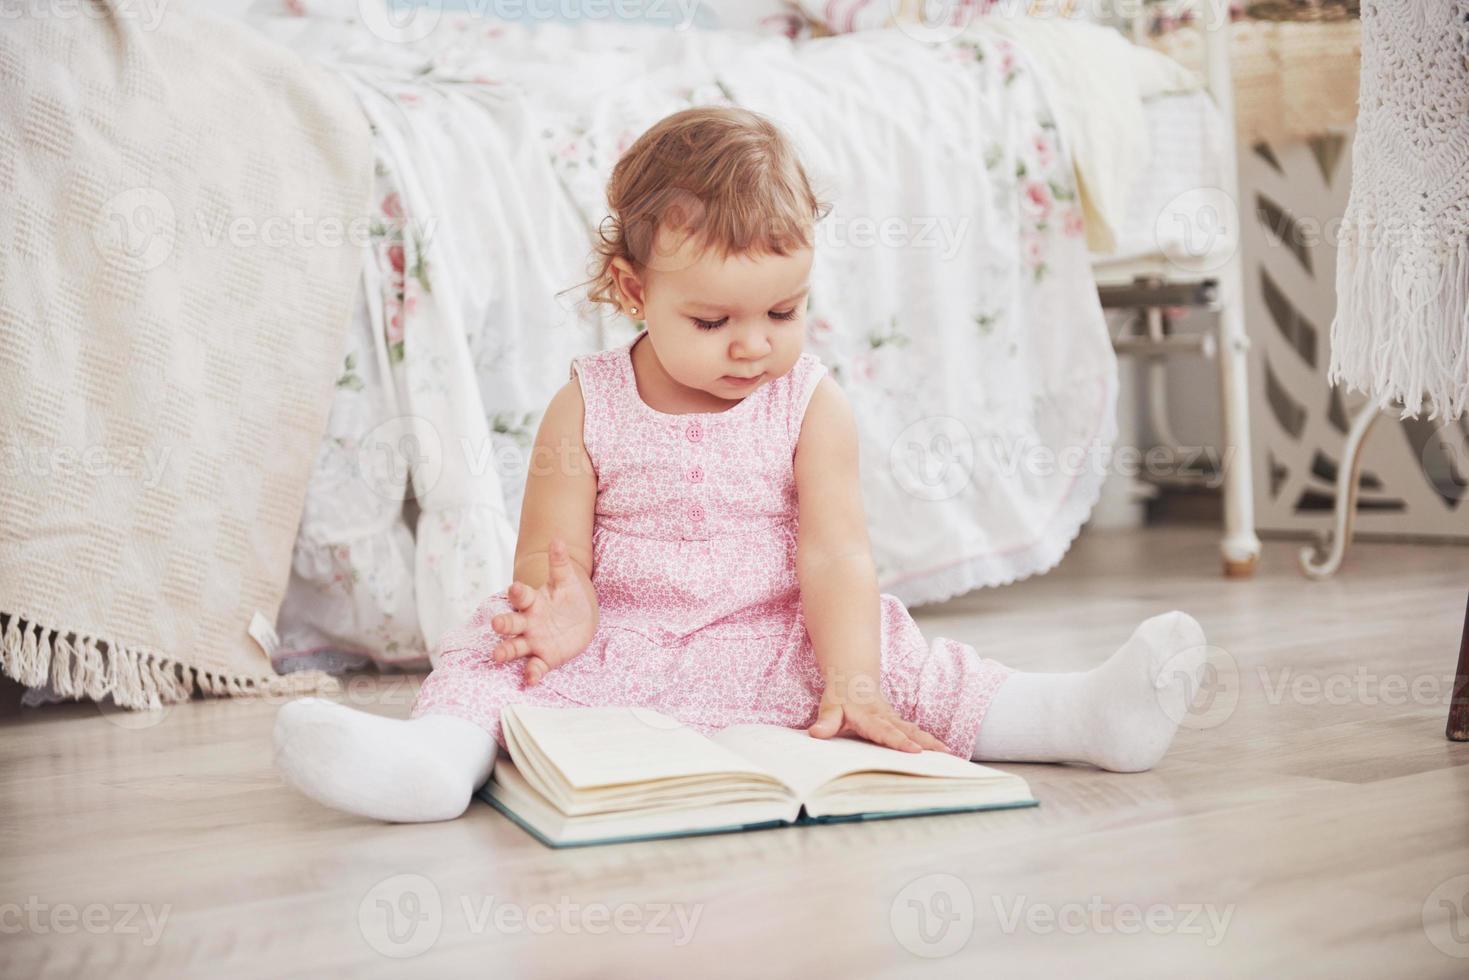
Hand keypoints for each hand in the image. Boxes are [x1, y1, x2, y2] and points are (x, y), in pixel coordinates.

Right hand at [489, 537, 597, 686]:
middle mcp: (528, 623)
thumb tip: (558, 539)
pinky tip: (530, 678)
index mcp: (532, 602)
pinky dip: (532, 673)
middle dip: (503, 624)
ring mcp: (534, 641)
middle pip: (511, 624)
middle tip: (496, 624)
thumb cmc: (568, 598)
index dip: (518, 593)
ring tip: (496, 656)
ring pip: (515, 647)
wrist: (579, 620)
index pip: (521, 596)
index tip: (514, 588)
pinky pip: (535, 666)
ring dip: (506, 651)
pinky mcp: (544, 658)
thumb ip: (560, 563)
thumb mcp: (567, 581)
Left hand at [807, 682, 948, 753]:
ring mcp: (894, 719)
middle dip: (926, 743)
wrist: (852, 680)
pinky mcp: (898, 722)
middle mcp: (885, 718)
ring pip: (915, 730)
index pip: (886, 731)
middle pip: (908, 731)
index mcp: (870, 717)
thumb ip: (826, 721)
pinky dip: (929, 740)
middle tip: (944, 753)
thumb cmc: (840, 698)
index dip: (899, 741)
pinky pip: (915, 731)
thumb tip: (817, 733)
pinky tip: (942, 750)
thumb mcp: (830, 707)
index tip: (914, 750)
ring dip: (932, 741)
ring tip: (949, 753)